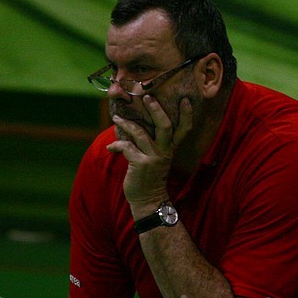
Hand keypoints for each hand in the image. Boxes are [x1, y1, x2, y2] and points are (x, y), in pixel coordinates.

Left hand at [106, 95, 192, 217]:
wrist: (149, 200)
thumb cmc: (150, 177)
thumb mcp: (156, 158)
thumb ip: (149, 143)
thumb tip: (131, 124)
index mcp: (171, 148)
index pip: (184, 129)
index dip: (187, 114)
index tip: (185, 99)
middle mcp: (165, 151)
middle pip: (164, 125)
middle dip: (155, 109)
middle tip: (147, 96)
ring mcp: (153, 158)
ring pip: (141, 133)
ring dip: (126, 124)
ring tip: (116, 118)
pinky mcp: (140, 164)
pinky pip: (126, 147)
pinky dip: (116, 145)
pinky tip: (110, 147)